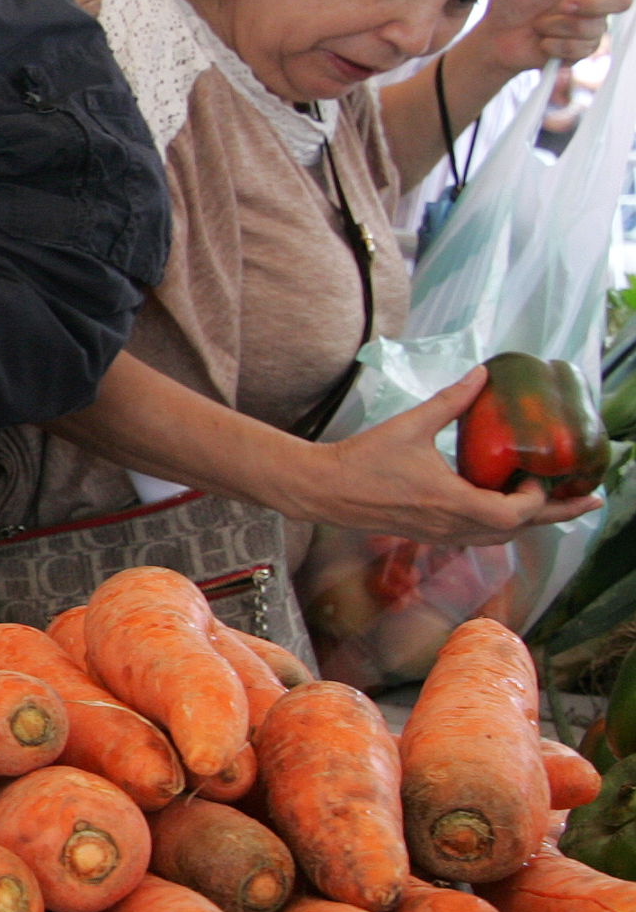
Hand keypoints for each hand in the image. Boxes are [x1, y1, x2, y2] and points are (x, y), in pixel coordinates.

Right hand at [293, 372, 599, 545]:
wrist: (323, 490)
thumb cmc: (363, 460)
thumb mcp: (410, 425)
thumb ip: (451, 401)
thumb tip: (482, 374)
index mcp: (450, 502)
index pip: (513, 513)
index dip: (536, 498)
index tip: (541, 473)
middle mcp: (450, 525)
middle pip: (518, 531)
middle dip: (556, 515)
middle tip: (589, 501)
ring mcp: (440, 534)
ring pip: (499, 538)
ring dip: (530, 523)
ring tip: (554, 507)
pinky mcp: (430, 533)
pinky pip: (479, 537)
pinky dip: (503, 526)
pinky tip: (508, 511)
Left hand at [450, 0, 628, 82]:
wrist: (494, 37)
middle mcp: (595, 2)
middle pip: (621, 1)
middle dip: (592, 5)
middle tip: (564, 6)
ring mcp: (590, 27)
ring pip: (594, 28)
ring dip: (559, 27)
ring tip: (537, 25)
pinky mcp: (580, 51)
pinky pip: (580, 49)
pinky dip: (556, 45)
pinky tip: (541, 42)